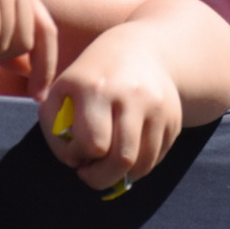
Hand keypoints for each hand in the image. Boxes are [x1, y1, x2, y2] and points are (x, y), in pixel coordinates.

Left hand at [38, 20, 184, 193]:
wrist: (139, 50)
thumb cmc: (91, 77)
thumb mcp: (62, 91)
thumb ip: (55, 128)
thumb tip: (75, 161)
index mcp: (98, 88)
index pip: (93, 144)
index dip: (77, 156)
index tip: (73, 150)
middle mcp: (132, 95)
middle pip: (122, 159)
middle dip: (100, 177)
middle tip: (89, 172)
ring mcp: (158, 106)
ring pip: (143, 164)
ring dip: (121, 175)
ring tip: (106, 163)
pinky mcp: (174, 117)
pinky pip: (157, 157)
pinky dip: (139, 165)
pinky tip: (125, 151)